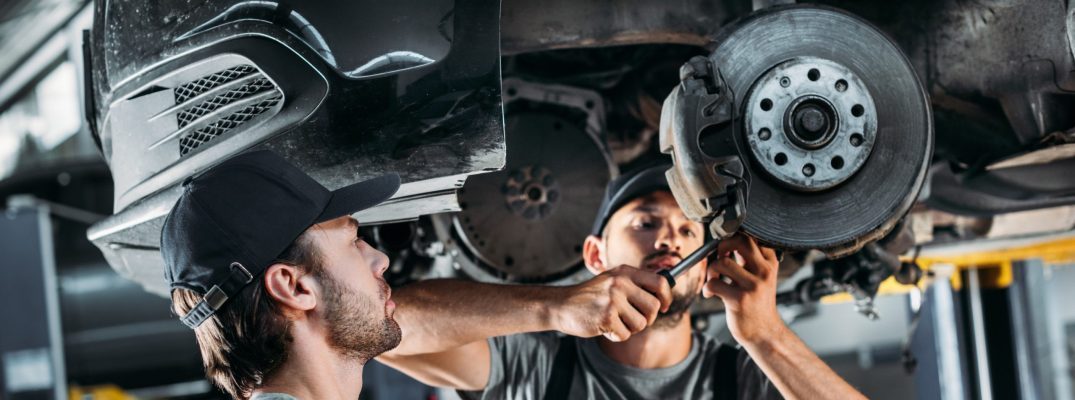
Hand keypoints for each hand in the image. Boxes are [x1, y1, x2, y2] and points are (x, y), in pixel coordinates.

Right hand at [552, 266, 672, 341]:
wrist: (562, 304)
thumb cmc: (590, 296)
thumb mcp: (612, 280)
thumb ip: (635, 283)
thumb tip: (665, 291)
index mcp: (624, 272)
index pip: (660, 282)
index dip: (667, 296)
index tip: (664, 306)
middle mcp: (620, 283)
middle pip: (653, 307)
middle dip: (647, 318)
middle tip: (633, 319)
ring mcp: (613, 299)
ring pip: (641, 324)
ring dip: (630, 328)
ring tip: (615, 321)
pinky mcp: (606, 317)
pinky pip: (625, 335)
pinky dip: (616, 335)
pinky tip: (604, 327)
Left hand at [702, 234, 785, 345]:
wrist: (764, 332)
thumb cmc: (758, 304)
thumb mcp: (761, 277)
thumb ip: (749, 259)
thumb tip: (728, 240)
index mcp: (769, 263)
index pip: (752, 236)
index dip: (734, 237)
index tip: (726, 248)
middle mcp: (764, 272)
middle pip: (740, 241)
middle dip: (722, 245)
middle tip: (718, 257)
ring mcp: (753, 286)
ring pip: (722, 262)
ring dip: (711, 270)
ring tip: (713, 279)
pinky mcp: (740, 300)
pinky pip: (713, 284)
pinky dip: (706, 287)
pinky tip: (710, 293)